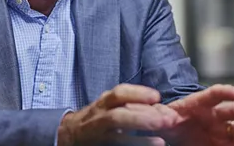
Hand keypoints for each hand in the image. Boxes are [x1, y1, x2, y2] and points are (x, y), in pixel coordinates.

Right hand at [57, 83, 179, 145]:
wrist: (67, 136)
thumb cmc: (95, 120)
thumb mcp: (107, 107)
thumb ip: (127, 106)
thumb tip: (158, 108)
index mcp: (103, 103)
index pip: (119, 94)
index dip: (138, 93)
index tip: (157, 97)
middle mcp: (98, 117)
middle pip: (118, 115)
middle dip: (142, 117)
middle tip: (166, 120)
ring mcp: (97, 134)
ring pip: (115, 133)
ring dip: (138, 138)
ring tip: (160, 141)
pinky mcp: (99, 145)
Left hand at [161, 84, 233, 145]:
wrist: (172, 131)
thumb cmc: (169, 119)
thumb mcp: (160, 114)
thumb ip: (157, 113)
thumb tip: (153, 112)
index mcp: (199, 103)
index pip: (214, 94)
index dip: (225, 91)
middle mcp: (215, 115)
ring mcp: (222, 130)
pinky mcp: (224, 144)